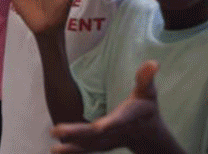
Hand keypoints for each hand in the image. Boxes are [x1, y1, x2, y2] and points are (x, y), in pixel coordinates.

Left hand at [51, 61, 166, 152]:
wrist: (151, 137)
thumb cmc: (147, 109)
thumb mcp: (149, 92)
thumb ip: (146, 78)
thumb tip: (153, 62)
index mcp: (127, 118)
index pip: (117, 121)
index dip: (108, 124)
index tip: (97, 127)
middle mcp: (116, 132)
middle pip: (95, 134)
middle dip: (77, 133)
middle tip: (55, 130)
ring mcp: (109, 141)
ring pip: (89, 145)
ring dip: (72, 146)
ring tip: (54, 148)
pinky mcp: (102, 145)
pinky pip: (86, 149)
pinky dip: (72, 150)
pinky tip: (55, 151)